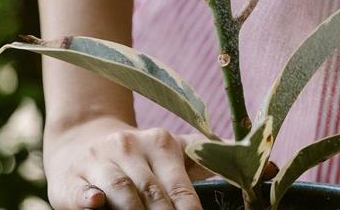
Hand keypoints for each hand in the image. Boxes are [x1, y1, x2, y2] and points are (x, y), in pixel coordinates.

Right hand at [44, 116, 210, 209]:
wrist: (81, 136)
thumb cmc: (139, 154)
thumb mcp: (173, 150)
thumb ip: (213, 160)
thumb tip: (267, 171)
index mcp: (160, 144)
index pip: (179, 187)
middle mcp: (129, 148)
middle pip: (152, 193)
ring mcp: (99, 161)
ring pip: (122, 191)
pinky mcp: (72, 177)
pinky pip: (83, 190)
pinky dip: (90, 199)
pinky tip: (96, 204)